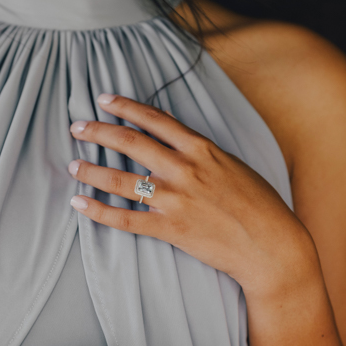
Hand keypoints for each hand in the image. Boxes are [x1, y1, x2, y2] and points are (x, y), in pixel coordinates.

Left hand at [69, 93, 314, 297]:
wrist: (271, 245)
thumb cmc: (258, 205)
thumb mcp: (232, 164)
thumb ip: (200, 148)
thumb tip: (172, 127)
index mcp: (202, 149)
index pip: (155, 119)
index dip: (125, 107)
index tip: (104, 99)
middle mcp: (185, 169)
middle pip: (130, 143)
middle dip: (99, 132)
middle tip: (76, 128)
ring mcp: (176, 200)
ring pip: (121, 180)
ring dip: (92, 170)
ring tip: (73, 165)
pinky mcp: (171, 229)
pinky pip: (125, 219)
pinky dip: (98, 211)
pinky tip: (79, 203)